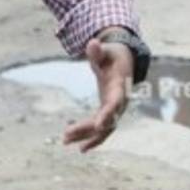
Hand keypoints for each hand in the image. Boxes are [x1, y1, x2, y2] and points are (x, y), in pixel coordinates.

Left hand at [62, 33, 132, 151]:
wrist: (124, 61)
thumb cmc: (113, 55)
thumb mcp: (106, 51)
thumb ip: (98, 51)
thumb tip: (92, 43)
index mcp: (120, 87)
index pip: (115, 103)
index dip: (108, 114)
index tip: (99, 126)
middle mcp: (120, 103)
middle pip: (106, 121)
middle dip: (87, 129)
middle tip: (66, 135)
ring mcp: (115, 110)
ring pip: (103, 130)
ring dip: (85, 136)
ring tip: (65, 140)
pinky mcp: (109, 113)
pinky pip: (101, 129)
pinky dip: (90, 137)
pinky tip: (79, 146)